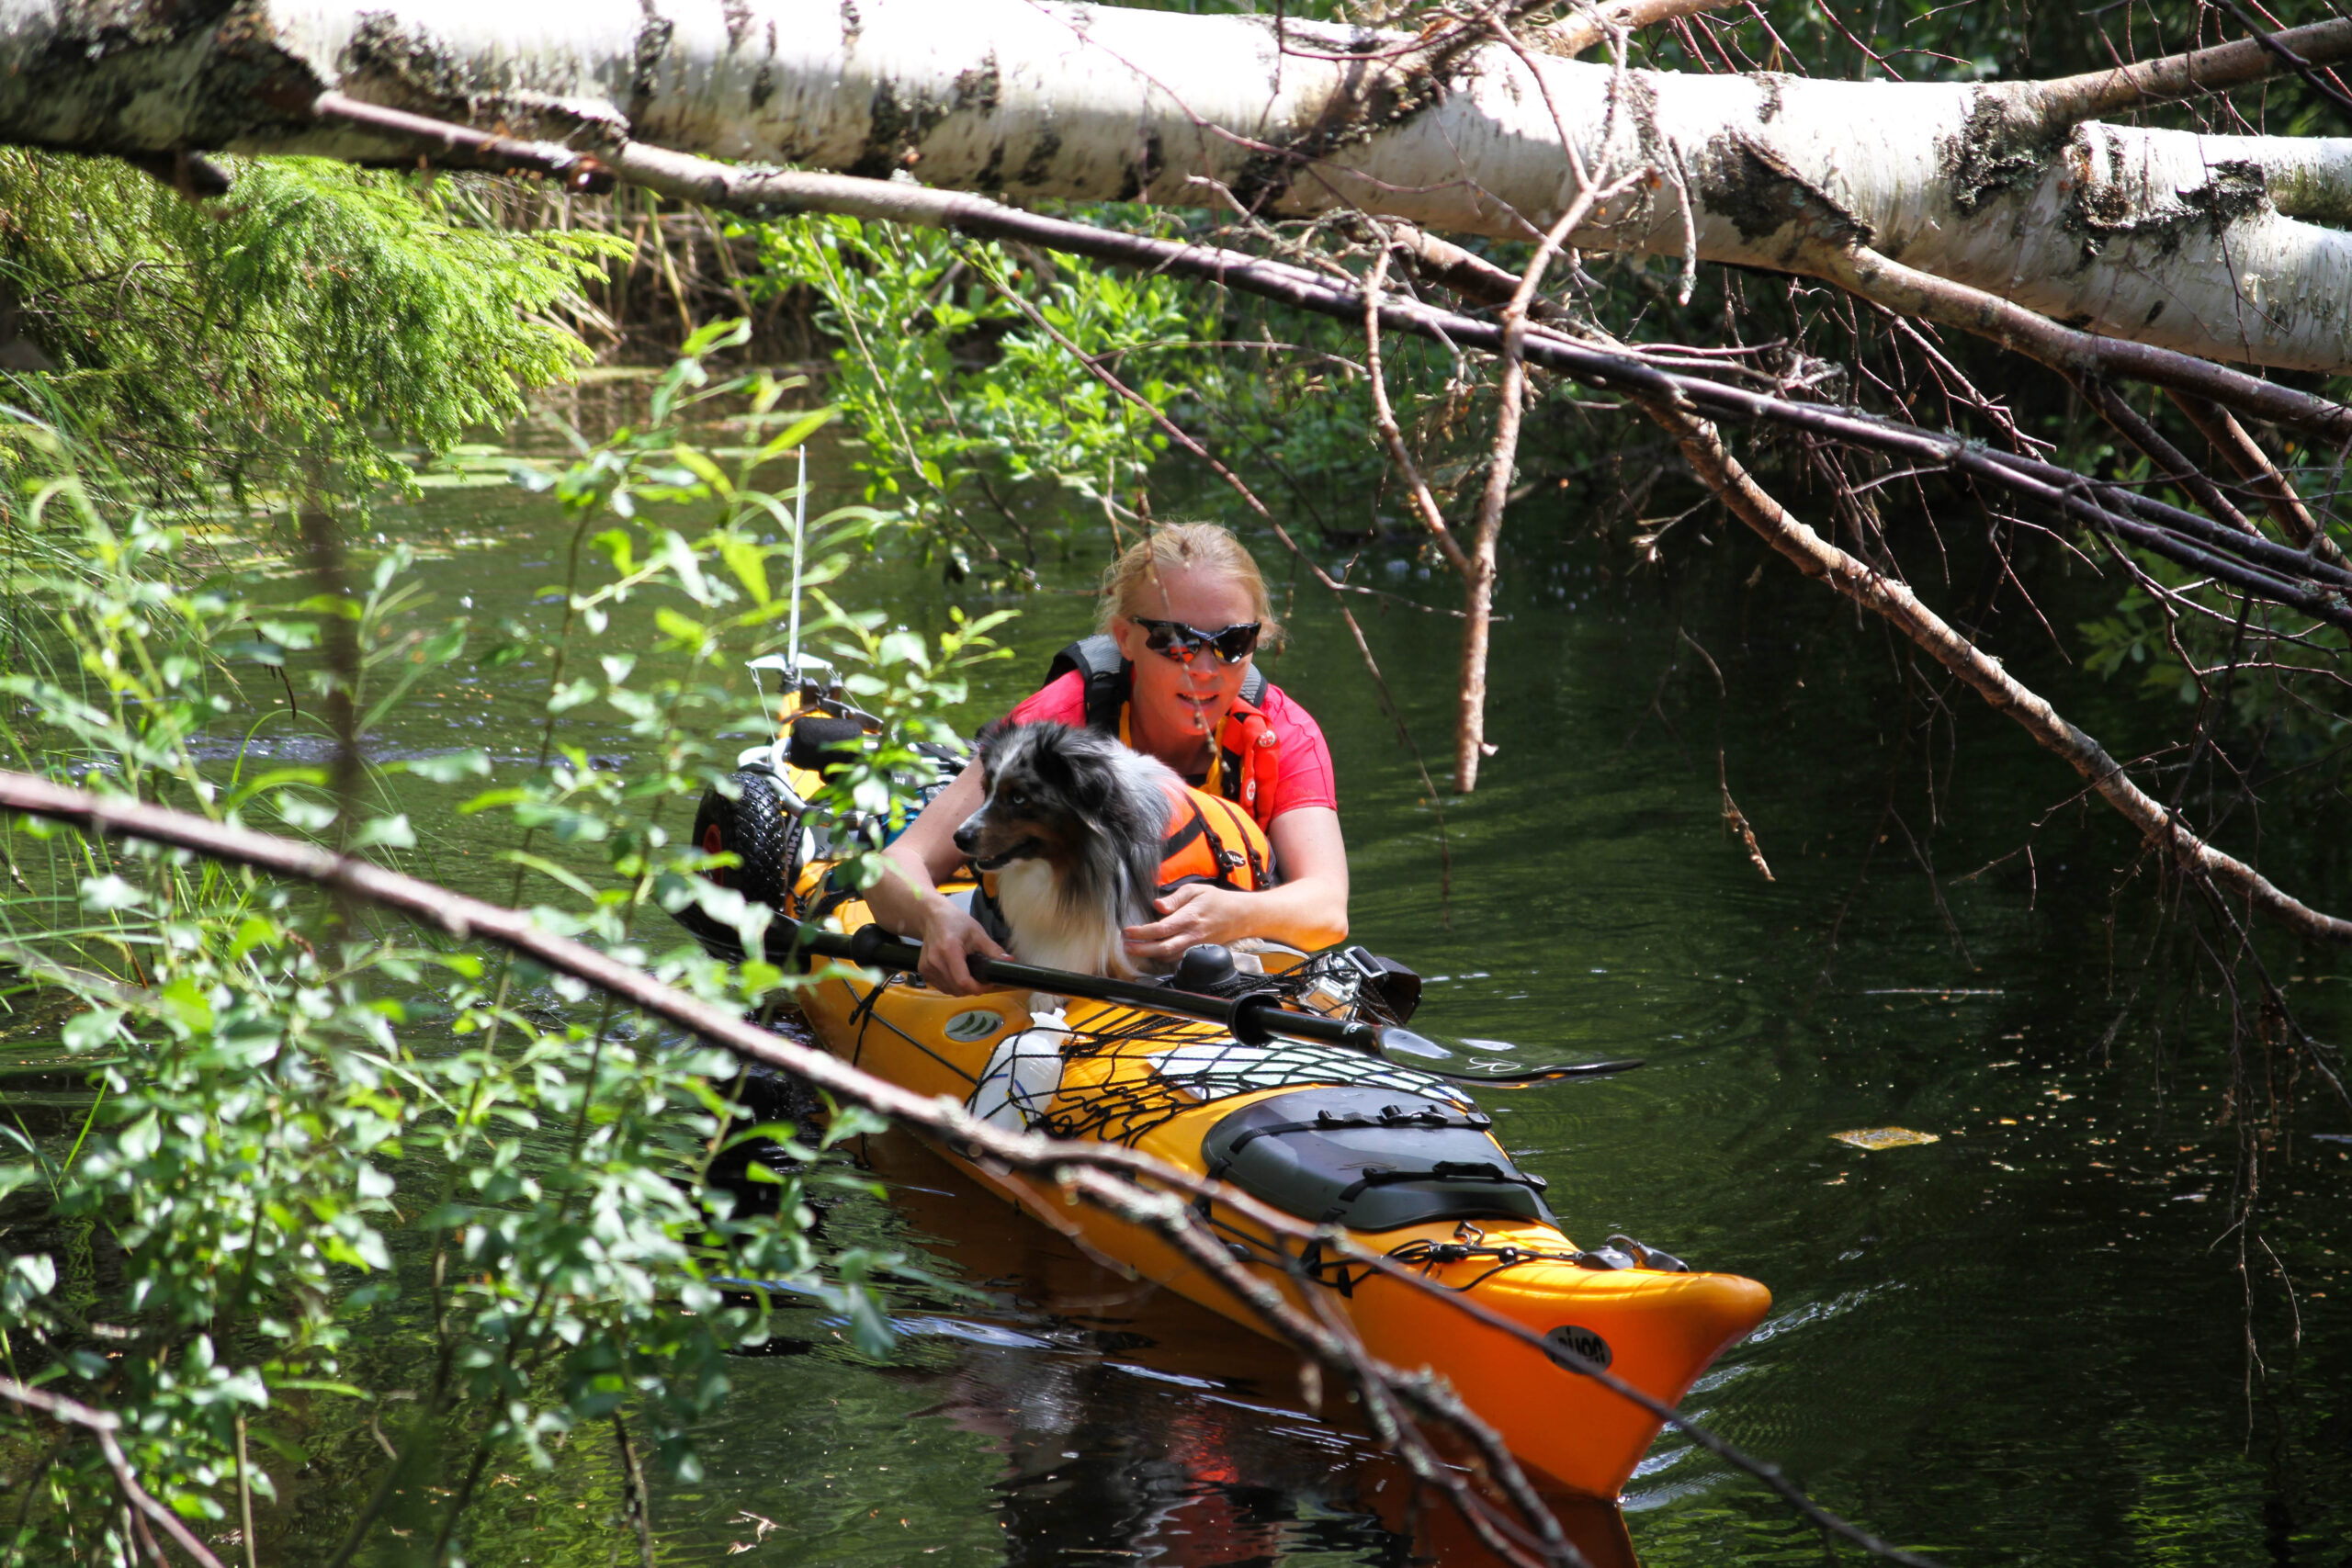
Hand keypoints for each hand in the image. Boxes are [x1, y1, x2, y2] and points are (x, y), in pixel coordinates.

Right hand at [914, 897, 1008, 995]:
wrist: (932, 917)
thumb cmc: (955, 922)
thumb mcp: (977, 932)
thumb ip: (992, 949)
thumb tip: (1009, 961)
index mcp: (949, 951)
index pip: (963, 982)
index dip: (978, 987)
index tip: (988, 982)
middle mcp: (935, 961)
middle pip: (957, 989)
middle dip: (973, 988)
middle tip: (981, 979)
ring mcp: (927, 967)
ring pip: (949, 990)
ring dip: (962, 988)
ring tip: (969, 974)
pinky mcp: (923, 970)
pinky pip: (941, 986)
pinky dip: (951, 985)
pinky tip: (957, 973)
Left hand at [1122, 883, 1238, 967]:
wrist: (1240, 916)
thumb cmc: (1216, 901)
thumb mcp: (1196, 890)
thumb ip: (1175, 898)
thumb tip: (1157, 905)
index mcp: (1190, 918)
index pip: (1162, 929)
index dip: (1142, 932)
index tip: (1127, 931)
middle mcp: (1192, 935)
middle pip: (1163, 949)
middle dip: (1141, 949)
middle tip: (1125, 946)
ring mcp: (1196, 946)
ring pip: (1169, 957)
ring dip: (1150, 955)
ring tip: (1134, 949)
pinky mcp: (1198, 952)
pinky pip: (1177, 959)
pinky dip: (1162, 958)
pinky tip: (1152, 953)